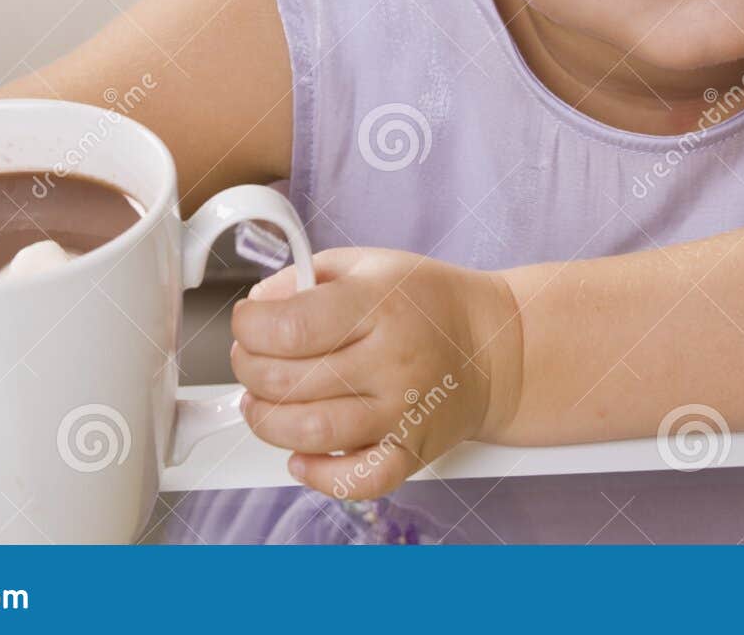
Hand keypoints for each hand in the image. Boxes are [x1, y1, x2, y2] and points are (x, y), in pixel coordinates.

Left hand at [230, 248, 521, 499]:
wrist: (495, 346)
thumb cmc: (428, 302)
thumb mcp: (369, 263)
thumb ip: (307, 276)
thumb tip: (259, 303)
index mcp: (379, 305)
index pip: (290, 327)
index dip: (250, 327)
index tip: (248, 322)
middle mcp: (391, 362)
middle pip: (288, 381)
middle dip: (249, 369)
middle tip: (252, 357)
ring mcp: (402, 413)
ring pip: (310, 434)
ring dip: (267, 421)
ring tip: (264, 402)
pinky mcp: (411, 452)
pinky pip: (357, 481)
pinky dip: (318, 476)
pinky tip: (302, 455)